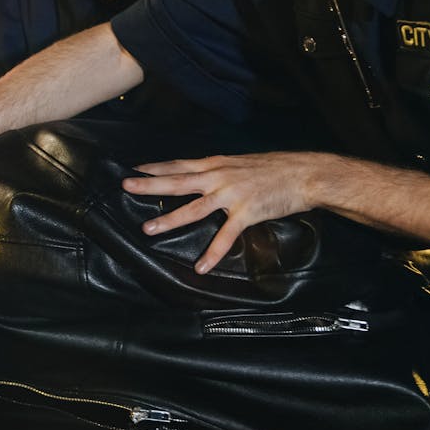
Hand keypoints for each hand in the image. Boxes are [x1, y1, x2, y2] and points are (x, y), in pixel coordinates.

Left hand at [123, 151, 332, 273]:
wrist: (303, 174)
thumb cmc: (274, 168)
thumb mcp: (240, 163)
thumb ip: (220, 170)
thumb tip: (203, 176)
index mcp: (216, 164)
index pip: (180, 164)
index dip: (157, 166)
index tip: (136, 168)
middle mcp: (218, 177)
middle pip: (178, 181)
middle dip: (150, 184)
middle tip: (126, 186)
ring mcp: (231, 195)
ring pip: (194, 209)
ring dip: (170, 219)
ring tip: (148, 228)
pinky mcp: (246, 213)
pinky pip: (225, 236)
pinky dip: (212, 253)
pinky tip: (200, 266)